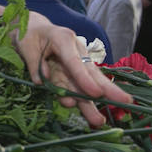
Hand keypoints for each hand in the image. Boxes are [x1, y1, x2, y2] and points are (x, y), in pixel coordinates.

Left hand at [15, 19, 131, 127]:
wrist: (34, 29)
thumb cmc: (29, 34)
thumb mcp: (25, 44)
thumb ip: (33, 62)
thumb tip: (41, 81)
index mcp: (63, 39)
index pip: (75, 62)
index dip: (85, 79)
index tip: (96, 94)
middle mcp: (75, 51)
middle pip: (92, 73)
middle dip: (108, 90)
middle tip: (125, 102)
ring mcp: (76, 63)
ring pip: (88, 85)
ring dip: (93, 103)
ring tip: (100, 121)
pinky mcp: (73, 74)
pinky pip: (78, 89)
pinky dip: (83, 102)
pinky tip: (89, 116)